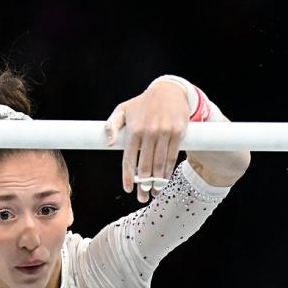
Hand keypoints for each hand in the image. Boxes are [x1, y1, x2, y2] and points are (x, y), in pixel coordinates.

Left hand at [104, 81, 188, 202]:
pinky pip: (172, 156)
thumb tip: (109, 144)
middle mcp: (149, 132)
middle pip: (146, 165)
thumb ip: (112, 125)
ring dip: (157, 182)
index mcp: (134, 129)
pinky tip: (164, 180)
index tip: (128, 188)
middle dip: (144, 184)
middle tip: (142, 197)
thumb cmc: (142, 103)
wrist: (169, 91)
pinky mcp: (178, 133)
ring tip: (154, 193)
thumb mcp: (123, 110)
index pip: (129, 158)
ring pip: (160, 163)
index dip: (128, 176)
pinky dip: (168, 171)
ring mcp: (165, 133)